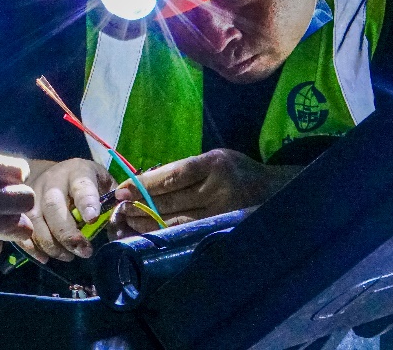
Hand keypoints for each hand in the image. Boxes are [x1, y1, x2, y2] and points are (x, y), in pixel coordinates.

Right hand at [20, 158, 114, 261]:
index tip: (92, 218)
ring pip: (34, 220)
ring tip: (68, 256)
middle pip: (52, 205)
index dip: (86, 201)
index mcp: (77, 172)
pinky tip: (46, 258)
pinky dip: (32, 247)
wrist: (52, 173)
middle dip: (67, 233)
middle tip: (84, 251)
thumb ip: (113, 205)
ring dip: (51, 244)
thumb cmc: (83, 182)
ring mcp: (32, 194)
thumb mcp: (103, 184)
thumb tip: (117, 230)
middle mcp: (52, 181)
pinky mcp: (19, 208)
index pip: (81, 184)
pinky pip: (20, 229)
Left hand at [108, 149, 299, 236]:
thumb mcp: (216, 159)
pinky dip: (164, 233)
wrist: (275, 192)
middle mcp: (217, 188)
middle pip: (170, 199)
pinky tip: (148, 234)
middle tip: (118, 208)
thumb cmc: (237, 171)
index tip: (123, 189)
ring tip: (126, 223)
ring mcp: (220, 212)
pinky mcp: (221, 228)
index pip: (172, 174)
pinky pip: (187, 232)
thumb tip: (145, 182)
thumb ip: (187, 169)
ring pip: (175, 220)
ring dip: (147, 222)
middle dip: (140, 205)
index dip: (144, 183)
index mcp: (213, 164)